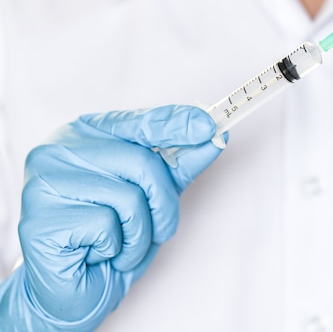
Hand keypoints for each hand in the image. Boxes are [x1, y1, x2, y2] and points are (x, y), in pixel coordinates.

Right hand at [0, 105, 223, 329]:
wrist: (76, 291)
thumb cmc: (113, 239)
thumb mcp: (154, 197)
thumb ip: (178, 166)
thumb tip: (212, 137)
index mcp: (87, 135)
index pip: (139, 122)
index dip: (176, 124)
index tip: (208, 127)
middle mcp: (60, 150)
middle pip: (142, 162)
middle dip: (164, 204)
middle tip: (161, 229)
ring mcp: (45, 181)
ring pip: (129, 197)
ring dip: (141, 234)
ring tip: (123, 245)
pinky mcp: (40, 218)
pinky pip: (105, 227)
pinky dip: (116, 249)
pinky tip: (96, 254)